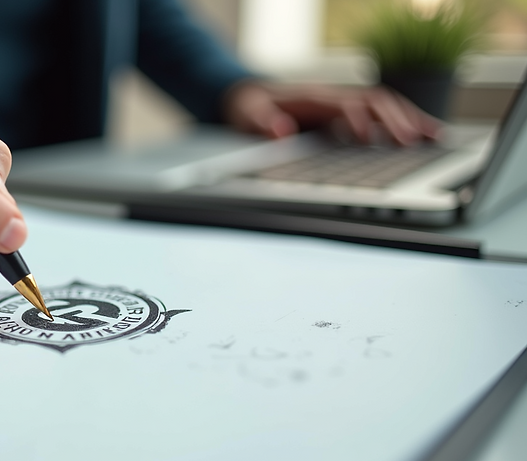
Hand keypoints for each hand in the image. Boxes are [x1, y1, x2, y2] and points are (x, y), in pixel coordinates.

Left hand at [223, 80, 440, 144]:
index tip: (368, 139)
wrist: (247, 95)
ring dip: (410, 119)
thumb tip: (281, 132)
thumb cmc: (247, 108)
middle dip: (393, 120)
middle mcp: (333, 96)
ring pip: (385, 105)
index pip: (342, 105)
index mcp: (311, 98)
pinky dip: (407, 122)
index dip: (356, 119)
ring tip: (436, 138)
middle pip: (372, 101)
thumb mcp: (245, 116)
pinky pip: (383, 114)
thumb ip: (261, 123)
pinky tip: (427, 136)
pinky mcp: (347, 113)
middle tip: (412, 143)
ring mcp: (342, 103)